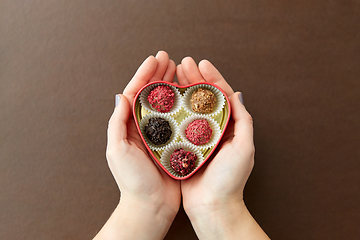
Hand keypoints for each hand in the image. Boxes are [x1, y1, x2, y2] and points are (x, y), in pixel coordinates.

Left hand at [94, 51, 179, 239]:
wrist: (150, 207)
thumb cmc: (132, 182)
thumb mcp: (117, 151)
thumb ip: (117, 123)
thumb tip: (121, 95)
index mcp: (129, 127)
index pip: (136, 93)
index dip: (145, 74)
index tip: (155, 59)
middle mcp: (144, 128)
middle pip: (152, 95)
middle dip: (159, 75)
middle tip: (170, 59)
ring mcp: (160, 135)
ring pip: (167, 104)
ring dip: (172, 86)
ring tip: (180, 71)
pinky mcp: (174, 144)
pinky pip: (179, 120)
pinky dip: (183, 106)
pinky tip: (191, 97)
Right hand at [178, 57, 268, 238]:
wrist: (213, 206)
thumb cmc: (230, 179)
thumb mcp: (245, 148)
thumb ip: (243, 120)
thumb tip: (237, 94)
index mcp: (229, 127)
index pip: (221, 95)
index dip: (212, 77)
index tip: (202, 63)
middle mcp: (213, 129)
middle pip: (203, 98)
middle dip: (195, 79)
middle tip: (183, 64)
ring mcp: (198, 137)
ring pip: (190, 107)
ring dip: (183, 90)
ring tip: (173, 75)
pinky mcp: (184, 146)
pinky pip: (178, 123)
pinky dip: (173, 109)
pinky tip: (165, 99)